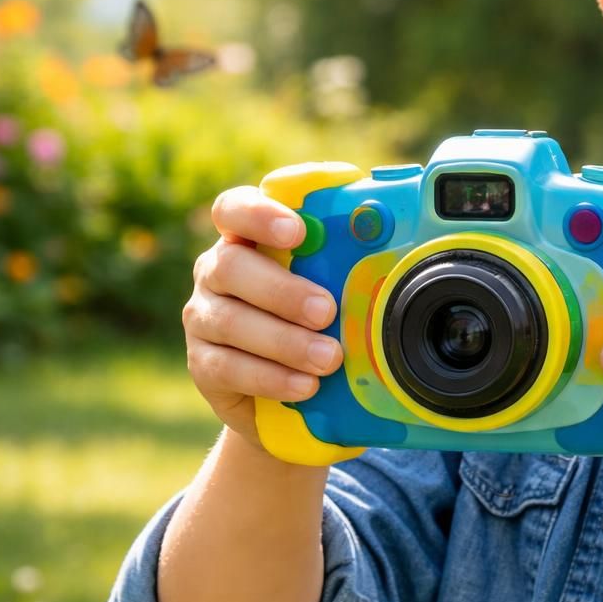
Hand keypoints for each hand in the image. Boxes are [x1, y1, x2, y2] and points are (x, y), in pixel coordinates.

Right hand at [182, 187, 344, 452]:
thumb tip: (401, 239)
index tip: (298, 231)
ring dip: (284, 340)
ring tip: (328, 358)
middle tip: (326, 310)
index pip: (235, 209)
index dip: (260, 214)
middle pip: (230, 266)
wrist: (290, 392)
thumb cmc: (318, 321)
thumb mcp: (334, 285)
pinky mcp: (201, 363)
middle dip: (282, 289)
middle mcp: (216, 271)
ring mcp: (202, 317)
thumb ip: (349, 259)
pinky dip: (271, 376)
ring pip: (228, 320)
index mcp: (246, 238)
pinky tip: (306, 384)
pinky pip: (227, 367)